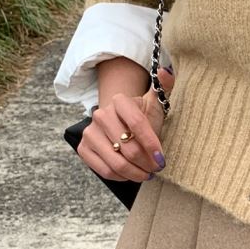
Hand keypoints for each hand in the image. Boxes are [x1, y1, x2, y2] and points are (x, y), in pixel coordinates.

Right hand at [77, 63, 172, 185]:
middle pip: (128, 147)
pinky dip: (121, 177)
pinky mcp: (83, 148)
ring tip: (146, 174)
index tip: (162, 159)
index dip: (152, 144)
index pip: (138, 124)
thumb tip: (166, 71)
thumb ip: (164, 86)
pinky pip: (104, 170)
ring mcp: (90, 132)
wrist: (118, 124)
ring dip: (135, 173)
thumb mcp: (154, 103)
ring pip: (116, 162)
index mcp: (119, 101)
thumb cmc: (141, 116)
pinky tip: (131, 175)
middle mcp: (101, 114)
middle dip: (146, 163)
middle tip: (156, 168)